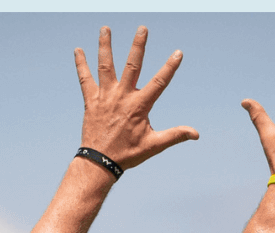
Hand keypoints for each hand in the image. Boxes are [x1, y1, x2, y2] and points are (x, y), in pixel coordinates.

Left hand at [74, 26, 198, 169]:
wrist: (100, 162)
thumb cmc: (128, 154)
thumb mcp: (154, 145)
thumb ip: (175, 135)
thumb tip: (196, 134)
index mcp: (139, 105)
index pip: (159, 82)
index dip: (170, 67)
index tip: (178, 53)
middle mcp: (122, 96)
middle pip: (132, 65)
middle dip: (138, 46)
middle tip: (142, 28)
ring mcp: (105, 96)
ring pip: (105, 66)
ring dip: (105, 46)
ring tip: (105, 28)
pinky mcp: (91, 100)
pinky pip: (85, 79)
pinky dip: (81, 64)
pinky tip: (78, 50)